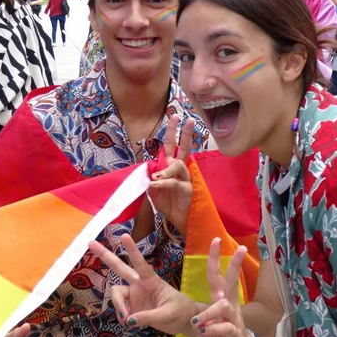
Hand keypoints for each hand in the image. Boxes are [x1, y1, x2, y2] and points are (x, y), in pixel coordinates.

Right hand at [89, 235, 196, 333]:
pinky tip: (131, 323)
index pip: (140, 263)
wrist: (184, 321)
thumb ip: (148, 317)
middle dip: (105, 255)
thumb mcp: (167, 314)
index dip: (132, 250)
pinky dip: (122, 316)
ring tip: (127, 320)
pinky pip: (120, 309)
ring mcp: (134, 294)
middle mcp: (140, 284)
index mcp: (152, 280)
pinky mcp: (132, 306)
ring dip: (118, 306)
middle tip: (90, 242)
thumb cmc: (180, 312)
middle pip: (119, 267)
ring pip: (116, 293)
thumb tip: (128, 320)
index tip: (124, 235)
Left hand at [148, 115, 193, 236]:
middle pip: (184, 147)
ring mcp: (186, 178)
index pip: (171, 145)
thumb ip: (150, 178)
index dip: (172, 131)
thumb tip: (147, 169)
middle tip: (188, 119)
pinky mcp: (188, 189)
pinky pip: (175, 181)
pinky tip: (157, 184)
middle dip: (185, 133)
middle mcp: (180, 169)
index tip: (174, 115)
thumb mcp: (153, 190)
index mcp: (171, 166)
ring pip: (179, 164)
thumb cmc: (168, 203)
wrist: (178, 220)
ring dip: (166, 169)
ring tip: (156, 178)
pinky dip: (164, 182)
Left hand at [190, 238, 251, 336]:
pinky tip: (204, 332)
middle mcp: (229, 303)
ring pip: (223, 307)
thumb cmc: (221, 331)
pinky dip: (213, 328)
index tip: (216, 239)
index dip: (216, 257)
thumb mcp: (209, 318)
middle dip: (236, 264)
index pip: (217, 274)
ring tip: (196, 322)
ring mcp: (234, 317)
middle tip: (241, 249)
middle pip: (232, 280)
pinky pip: (225, 327)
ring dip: (208, 313)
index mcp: (220, 297)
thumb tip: (180, 303)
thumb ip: (200, 309)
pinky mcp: (234, 332)